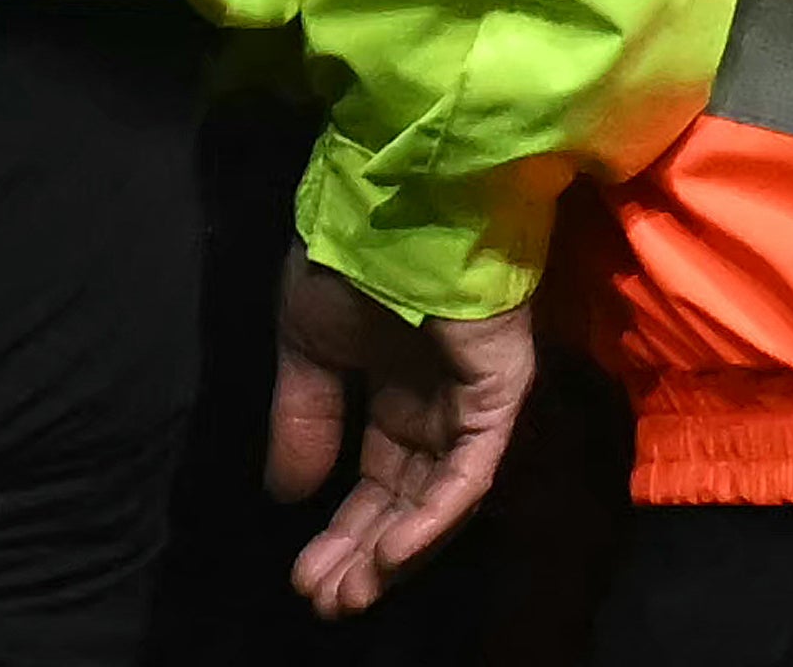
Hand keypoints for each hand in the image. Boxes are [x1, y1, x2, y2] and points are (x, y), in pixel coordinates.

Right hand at [268, 253, 534, 617]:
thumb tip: (290, 494)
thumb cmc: (353, 249)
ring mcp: (476, 387)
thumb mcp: (305, 340)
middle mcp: (441, 392)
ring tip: (350, 596)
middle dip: (368, 551)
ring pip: (445, 489)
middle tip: (325, 602)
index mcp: (398, 379)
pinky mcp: (502, 380)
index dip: (345, 526)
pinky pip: (476, 462)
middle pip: (412, 491)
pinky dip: (438, 512)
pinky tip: (394, 555)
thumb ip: (303, 415)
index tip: (304, 576)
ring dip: (400, 548)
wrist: (399, 188)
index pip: (381, 471)